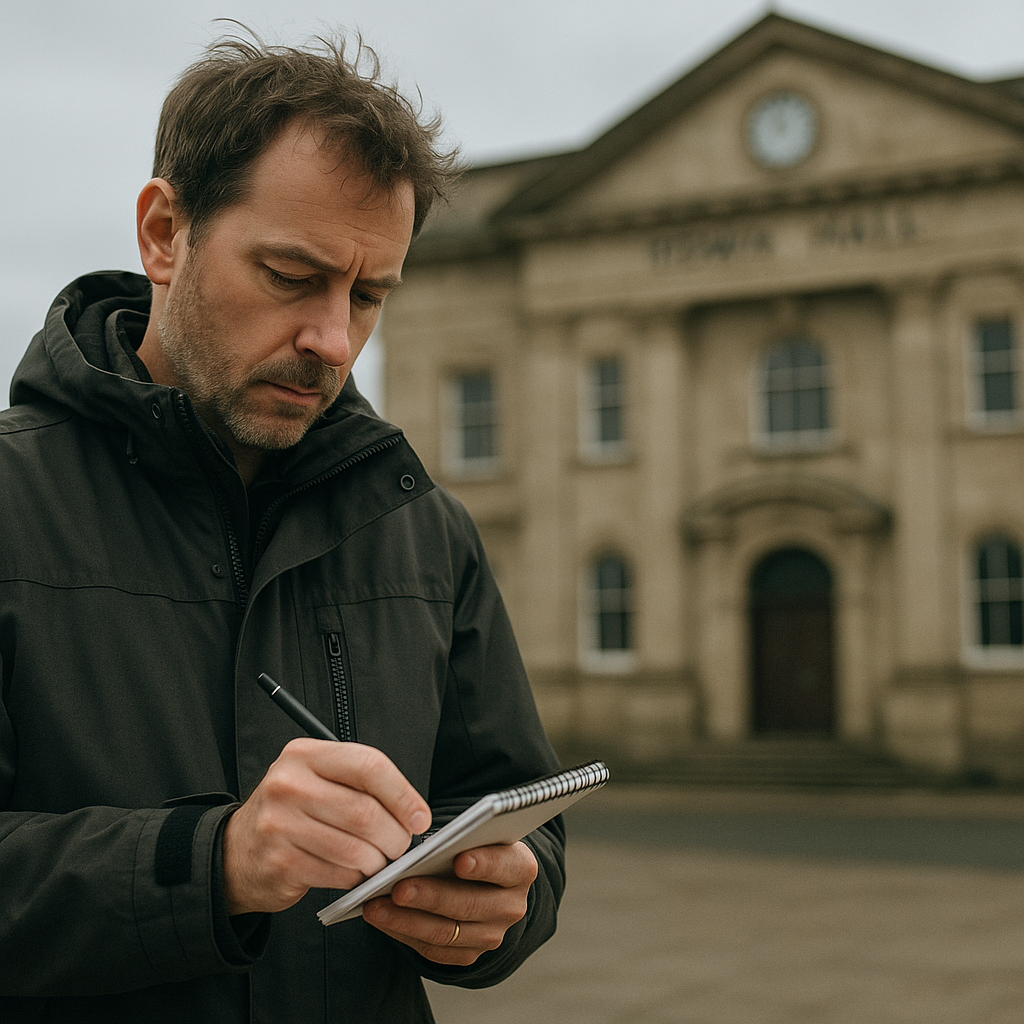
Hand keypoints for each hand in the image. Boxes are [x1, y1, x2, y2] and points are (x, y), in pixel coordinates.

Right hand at [222, 738, 430, 914]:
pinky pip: (339, 874)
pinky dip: (356, 878)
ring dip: (378, 861)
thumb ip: (359, 784)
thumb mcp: (317, 779)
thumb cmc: (292, 811)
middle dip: (395, 835)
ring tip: (378, 860)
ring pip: (356, 848)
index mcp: (304, 755)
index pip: (369, 766)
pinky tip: (353, 873)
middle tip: (400, 845)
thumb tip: (414, 812)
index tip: (420, 816)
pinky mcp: (281, 863)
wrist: (236, 851)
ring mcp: (280, 825)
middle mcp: (288, 784)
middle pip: (366, 812)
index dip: (403, 794)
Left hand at [361, 841, 538, 965]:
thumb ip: (462, 839)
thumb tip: (422, 849)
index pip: (506, 866)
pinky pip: (432, 950)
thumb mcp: (479, 836)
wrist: (488, 884)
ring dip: (406, 920)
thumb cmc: (476, 848)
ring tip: (376, 905)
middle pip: (469, 904)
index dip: (484, 864)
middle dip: (430, 896)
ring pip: (445, 932)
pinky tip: (381, 919)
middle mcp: (511, 906)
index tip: (459, 859)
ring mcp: (491, 935)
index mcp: (520, 869)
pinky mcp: (468, 954)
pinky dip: (403, 934)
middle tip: (398, 886)